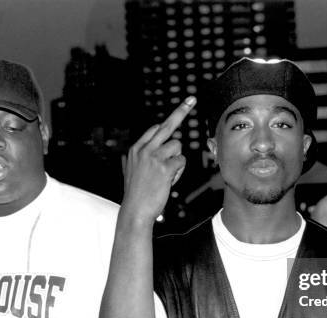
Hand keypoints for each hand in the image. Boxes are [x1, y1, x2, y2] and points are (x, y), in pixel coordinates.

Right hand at [121, 96, 195, 223]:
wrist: (135, 210)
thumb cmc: (137, 194)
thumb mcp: (134, 171)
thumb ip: (143, 157)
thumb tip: (158, 148)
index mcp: (136, 149)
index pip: (155, 128)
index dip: (169, 120)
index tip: (182, 106)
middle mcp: (144, 149)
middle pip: (167, 126)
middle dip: (181, 112)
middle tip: (192, 99)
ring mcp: (154, 157)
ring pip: (177, 146)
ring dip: (177, 160)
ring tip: (167, 175)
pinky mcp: (164, 167)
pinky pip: (181, 161)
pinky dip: (179, 171)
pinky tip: (169, 180)